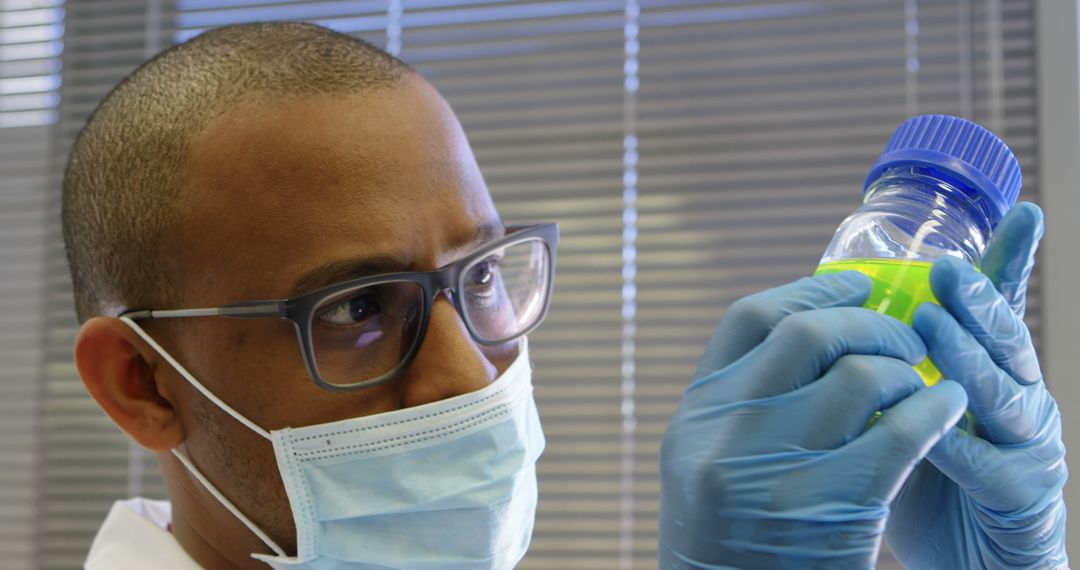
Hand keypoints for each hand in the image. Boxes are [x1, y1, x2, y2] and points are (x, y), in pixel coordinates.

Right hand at [659, 272, 968, 568]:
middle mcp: (725, 434)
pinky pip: (900, 433)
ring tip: (921, 385)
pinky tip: (947, 405)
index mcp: (694, 415)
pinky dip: (934, 409)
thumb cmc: (730, 539)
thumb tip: (814, 330)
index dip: (808, 290)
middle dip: (869, 323)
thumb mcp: (707, 462)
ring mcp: (775, 471)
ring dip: (905, 371)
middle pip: (805, 334)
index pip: (748, 320)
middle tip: (904, 337)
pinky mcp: (832, 508)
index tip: (855, 285)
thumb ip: (743, 403)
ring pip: (861, 376)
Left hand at [888, 202, 1067, 568]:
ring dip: (969, 356)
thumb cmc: (925, 476)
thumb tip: (833, 311)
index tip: (1022, 210)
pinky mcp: (1023, 494)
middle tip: (946, 268)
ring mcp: (1027, 443)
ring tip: (935, 325)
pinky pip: (988, 463)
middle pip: (1004, 337)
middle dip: (976, 300)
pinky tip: (932, 424)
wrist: (963, 558)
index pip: (996, 308)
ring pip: (1006, 391)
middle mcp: (1016, 395)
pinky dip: (957, 442)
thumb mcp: (900, 410)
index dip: (1007, 260)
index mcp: (986, 369)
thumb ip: (886, 365)